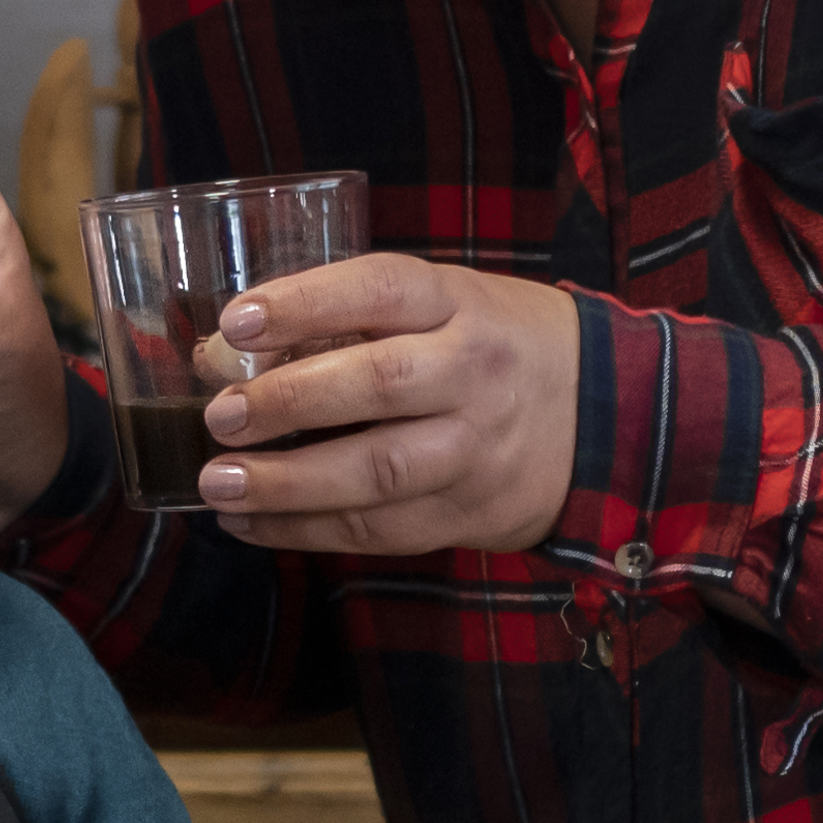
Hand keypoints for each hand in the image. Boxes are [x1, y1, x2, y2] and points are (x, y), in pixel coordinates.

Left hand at [190, 255, 580, 556]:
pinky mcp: (471, 513)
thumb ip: (347, 321)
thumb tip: (224, 352)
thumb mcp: (441, 304)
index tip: (237, 321)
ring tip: (219, 484)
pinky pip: (382, 530)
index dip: (306, 303)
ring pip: (378, 471)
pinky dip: (308, 531)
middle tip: (220, 416)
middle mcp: (473, 371)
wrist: (602, 414)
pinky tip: (250, 524)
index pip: (379, 291)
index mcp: (458, 303)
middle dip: (288, 401)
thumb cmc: (488, 344)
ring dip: (288, 484)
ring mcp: (477, 448)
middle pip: (378, 384)